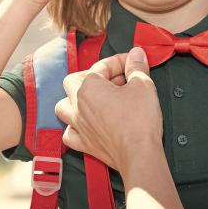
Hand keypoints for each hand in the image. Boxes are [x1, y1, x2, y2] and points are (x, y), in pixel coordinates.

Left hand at [55, 48, 162, 169]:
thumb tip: (136, 54)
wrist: (139, 154)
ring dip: (75, 100)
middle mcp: (78, 105)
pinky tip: (86, 125)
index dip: (118, 61)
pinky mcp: (84, 144)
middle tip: (113, 79)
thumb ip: (137, 67)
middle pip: (73, 82)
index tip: (131, 62)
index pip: (101, 66)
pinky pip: (69, 133)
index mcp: (89, 87)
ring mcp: (78, 126)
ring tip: (93, 99)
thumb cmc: (139, 120)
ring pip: (63, 107)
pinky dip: (74, 128)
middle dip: (91, 77)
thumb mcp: (143, 85)